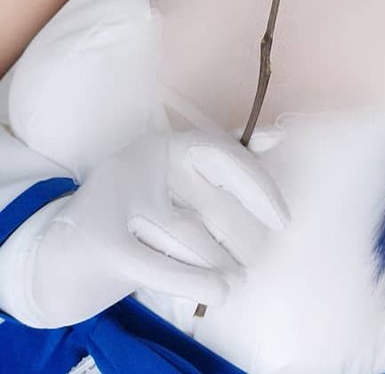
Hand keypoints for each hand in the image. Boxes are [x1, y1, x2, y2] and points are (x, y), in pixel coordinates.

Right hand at [10, 129, 289, 327]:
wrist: (57, 257)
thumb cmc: (133, 219)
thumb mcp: (175, 186)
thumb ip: (222, 166)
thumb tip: (276, 138)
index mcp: (164, 146)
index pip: (223, 156)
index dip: (258, 188)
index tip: (282, 219)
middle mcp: (141, 163)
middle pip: (209, 203)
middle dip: (242, 236)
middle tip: (257, 259)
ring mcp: (118, 199)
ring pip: (189, 236)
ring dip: (221, 264)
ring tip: (237, 280)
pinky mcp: (103, 241)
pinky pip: (160, 265)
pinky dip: (194, 281)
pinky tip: (218, 291)